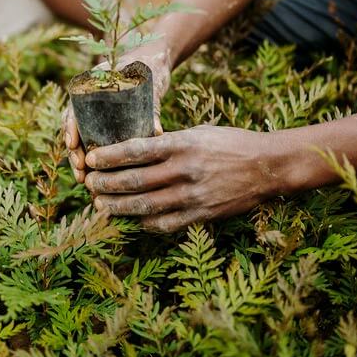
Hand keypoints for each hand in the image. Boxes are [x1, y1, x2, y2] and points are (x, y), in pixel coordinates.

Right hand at [64, 40, 172, 182]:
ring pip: (83, 138)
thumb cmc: (149, 65)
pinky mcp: (106, 122)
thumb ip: (151, 106)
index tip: (73, 146)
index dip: (70, 128)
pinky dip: (95, 157)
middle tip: (80, 170)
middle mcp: (89, 99)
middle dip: (74, 152)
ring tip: (82, 180)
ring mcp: (96, 111)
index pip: (73, 108)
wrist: (154, 59)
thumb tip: (157, 132)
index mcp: (91, 84)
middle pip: (74, 129)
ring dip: (81, 159)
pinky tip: (96, 174)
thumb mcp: (149, 82)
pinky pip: (95, 141)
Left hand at [82, 125, 283, 231]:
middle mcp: (184, 170)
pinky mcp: (202, 215)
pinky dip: (145, 223)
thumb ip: (169, 143)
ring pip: (145, 205)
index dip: (108, 157)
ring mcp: (193, 195)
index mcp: (182, 144)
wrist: (268, 166)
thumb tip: (135, 150)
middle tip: (89, 184)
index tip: (90, 159)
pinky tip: (132, 220)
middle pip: (135, 180)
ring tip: (101, 206)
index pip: (135, 150)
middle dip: (106, 184)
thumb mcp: (198, 133)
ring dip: (118, 207)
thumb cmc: (230, 143)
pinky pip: (165, 223)